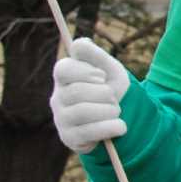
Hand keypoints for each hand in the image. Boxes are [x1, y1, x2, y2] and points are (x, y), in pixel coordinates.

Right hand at [49, 38, 130, 153]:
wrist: (122, 116)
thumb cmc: (111, 88)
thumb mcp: (109, 69)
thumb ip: (95, 55)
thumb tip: (79, 43)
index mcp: (64, 78)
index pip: (63, 69)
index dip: (85, 71)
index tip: (102, 76)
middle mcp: (57, 98)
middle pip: (77, 92)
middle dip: (104, 94)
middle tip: (112, 98)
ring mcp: (61, 119)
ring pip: (84, 111)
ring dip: (110, 111)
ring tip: (116, 111)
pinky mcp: (69, 138)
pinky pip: (90, 132)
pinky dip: (112, 127)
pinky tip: (120, 126)